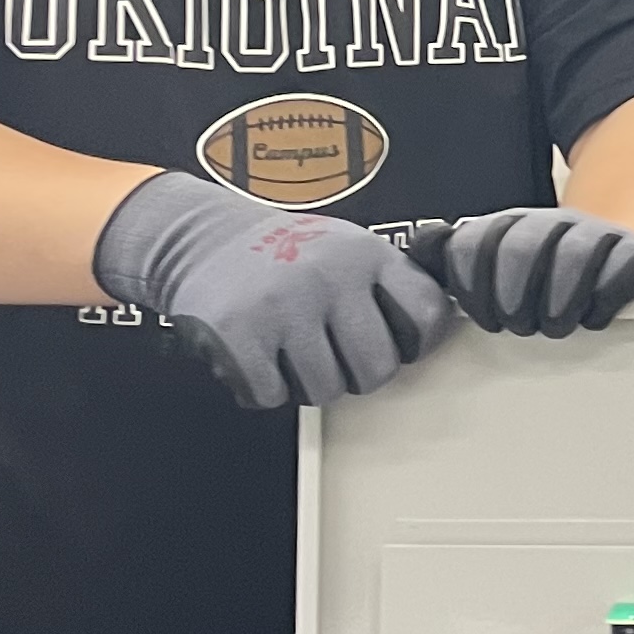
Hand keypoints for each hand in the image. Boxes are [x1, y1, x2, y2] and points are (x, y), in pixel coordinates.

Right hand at [92, 172, 453, 410]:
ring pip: (325, 390)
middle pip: (376, 369)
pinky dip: (262, 388)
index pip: (425, 313)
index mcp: (366, 253)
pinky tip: (256, 356)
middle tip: (331, 356)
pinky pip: (272, 395)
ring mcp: (285, 305)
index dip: (415, 342)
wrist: (197, 237)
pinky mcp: (240, 334)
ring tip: (287, 350)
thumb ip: (385, 282)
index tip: (395, 345)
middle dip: (356, 375)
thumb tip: (436, 329)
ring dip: (306, 383)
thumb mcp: (345, 246)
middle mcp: (331, 276)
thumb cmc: (281, 251)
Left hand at [433, 208, 633, 335]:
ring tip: (555, 326)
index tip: (484, 317)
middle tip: (518, 324)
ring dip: (560, 298)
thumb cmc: (546, 276)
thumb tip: (422, 246)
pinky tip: (594, 318)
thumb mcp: (497, 264)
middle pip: (524, 246)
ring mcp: (599, 235)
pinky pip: (623, 268)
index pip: (478, 243)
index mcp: (512, 227)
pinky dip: (606, 298)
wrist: (617, 259)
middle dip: (515, 293)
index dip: (474, 285)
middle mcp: (554, 224)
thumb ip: (450, 258)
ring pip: (576, 254)